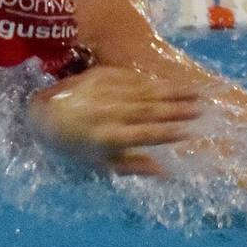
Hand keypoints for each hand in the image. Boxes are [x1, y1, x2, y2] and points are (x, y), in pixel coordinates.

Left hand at [28, 66, 199, 175]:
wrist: (44, 115)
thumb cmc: (75, 146)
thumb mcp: (101, 164)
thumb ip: (134, 166)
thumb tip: (165, 171)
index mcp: (108, 136)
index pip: (144, 134)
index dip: (167, 133)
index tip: (190, 132)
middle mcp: (108, 112)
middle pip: (149, 110)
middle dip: (177, 109)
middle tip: (202, 108)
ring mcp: (105, 91)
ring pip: (145, 91)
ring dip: (172, 92)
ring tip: (196, 92)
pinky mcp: (102, 74)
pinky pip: (134, 78)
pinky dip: (154, 81)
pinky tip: (172, 83)